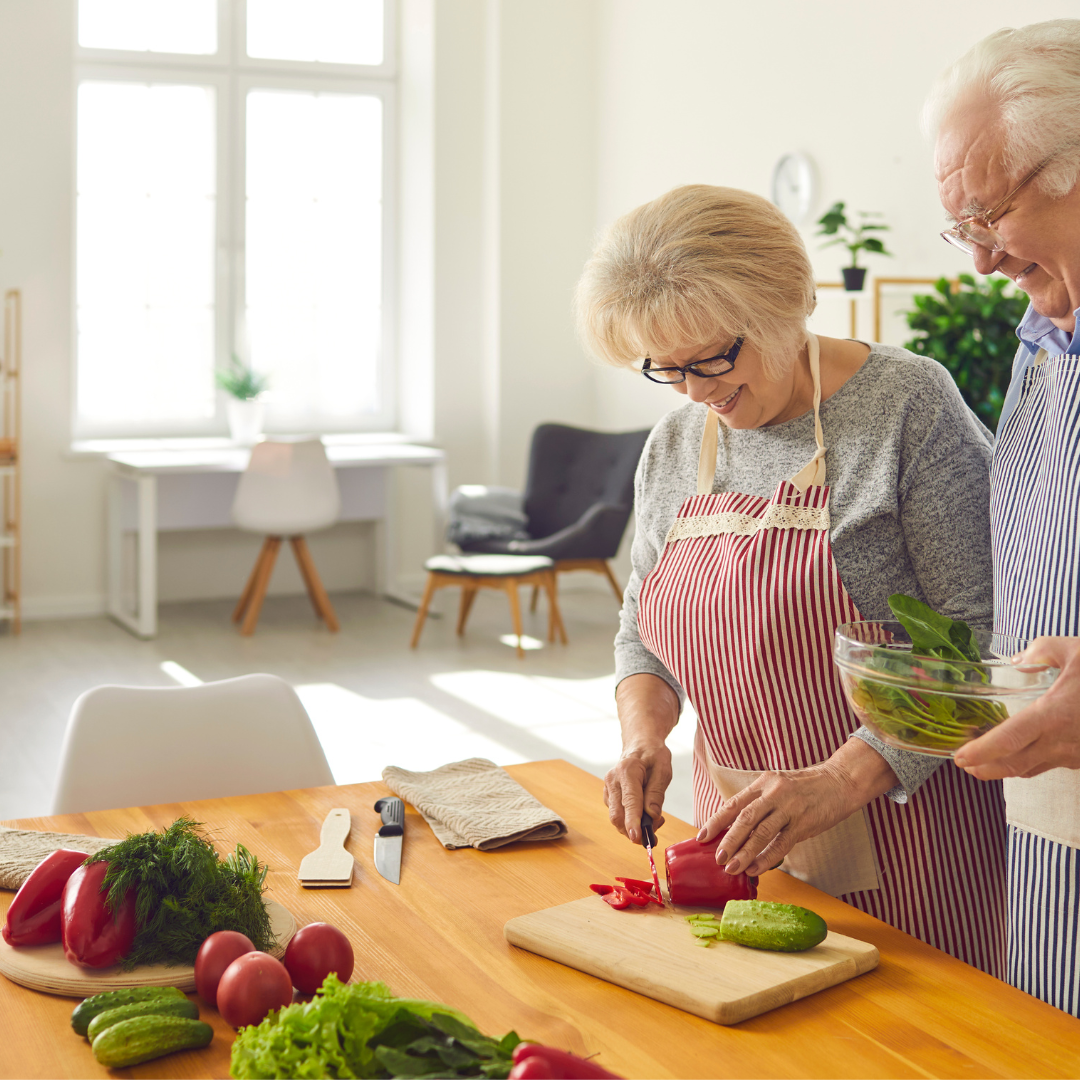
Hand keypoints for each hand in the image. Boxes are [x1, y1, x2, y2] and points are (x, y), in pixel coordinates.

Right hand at [606, 673, 679, 843]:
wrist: (639, 744)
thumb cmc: (653, 755)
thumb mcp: (663, 769)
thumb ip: (657, 792)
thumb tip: (652, 815)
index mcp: (627, 771)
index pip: (629, 801)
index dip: (633, 821)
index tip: (637, 837)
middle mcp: (612, 780)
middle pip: (617, 815)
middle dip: (634, 831)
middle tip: (655, 833)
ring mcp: (608, 788)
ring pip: (616, 818)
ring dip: (634, 827)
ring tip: (655, 819)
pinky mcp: (608, 795)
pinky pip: (618, 814)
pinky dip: (630, 821)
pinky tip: (645, 814)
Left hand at [697, 738, 897, 875]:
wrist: (840, 781)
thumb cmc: (806, 787)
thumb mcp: (779, 786)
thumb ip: (760, 803)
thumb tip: (736, 827)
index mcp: (763, 782)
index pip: (734, 803)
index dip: (716, 821)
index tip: (702, 837)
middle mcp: (774, 793)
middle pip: (744, 818)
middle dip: (727, 840)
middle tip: (717, 858)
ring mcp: (789, 807)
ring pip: (761, 832)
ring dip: (744, 852)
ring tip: (731, 868)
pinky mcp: (804, 823)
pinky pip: (781, 843)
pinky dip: (766, 858)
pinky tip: (755, 869)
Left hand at [953, 636, 1079, 778]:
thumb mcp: (1077, 650)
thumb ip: (1042, 650)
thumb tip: (1019, 659)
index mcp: (1054, 716)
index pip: (1008, 741)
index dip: (981, 752)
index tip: (960, 757)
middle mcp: (1063, 742)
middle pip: (1014, 765)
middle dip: (985, 768)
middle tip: (965, 765)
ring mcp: (1077, 755)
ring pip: (1034, 768)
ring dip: (1007, 768)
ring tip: (986, 763)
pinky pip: (1054, 764)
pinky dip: (1033, 762)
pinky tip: (1025, 752)